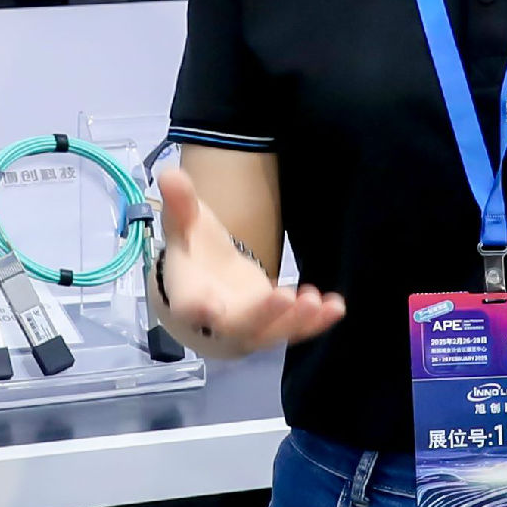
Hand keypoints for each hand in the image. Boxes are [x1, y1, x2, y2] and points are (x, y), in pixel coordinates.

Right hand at [153, 157, 345, 357]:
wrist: (206, 288)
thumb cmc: (194, 253)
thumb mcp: (185, 225)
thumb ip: (181, 204)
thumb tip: (170, 173)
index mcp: (188, 296)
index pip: (189, 306)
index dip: (197, 308)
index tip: (209, 306)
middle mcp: (217, 322)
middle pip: (238, 325)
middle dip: (262, 314)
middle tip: (285, 296)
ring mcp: (248, 329)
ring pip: (271, 334)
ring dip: (295, 321)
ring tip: (317, 300)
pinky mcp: (273, 327)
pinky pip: (294, 331)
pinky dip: (316, 324)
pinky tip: (336, 306)